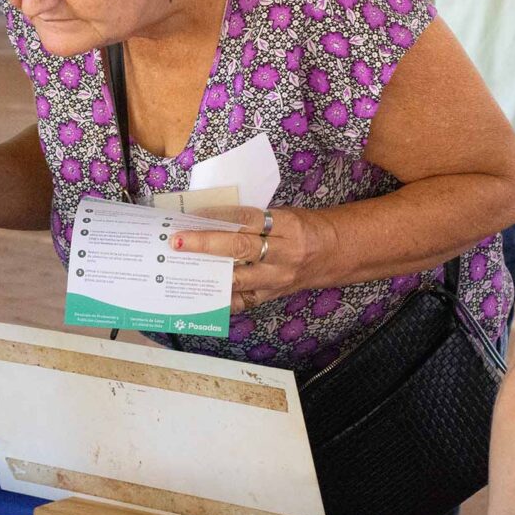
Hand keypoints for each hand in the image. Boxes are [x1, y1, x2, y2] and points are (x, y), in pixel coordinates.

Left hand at [170, 206, 336, 311]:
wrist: (337, 253)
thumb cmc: (305, 228)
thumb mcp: (284, 215)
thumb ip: (253, 219)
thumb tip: (211, 220)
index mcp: (288, 226)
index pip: (247, 218)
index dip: (219, 215)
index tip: (193, 215)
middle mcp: (285, 254)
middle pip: (240, 248)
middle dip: (206, 244)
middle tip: (177, 241)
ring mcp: (279, 278)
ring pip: (239, 278)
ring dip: (208, 273)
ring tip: (182, 267)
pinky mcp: (273, 295)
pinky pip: (244, 300)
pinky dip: (222, 298)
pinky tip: (202, 293)